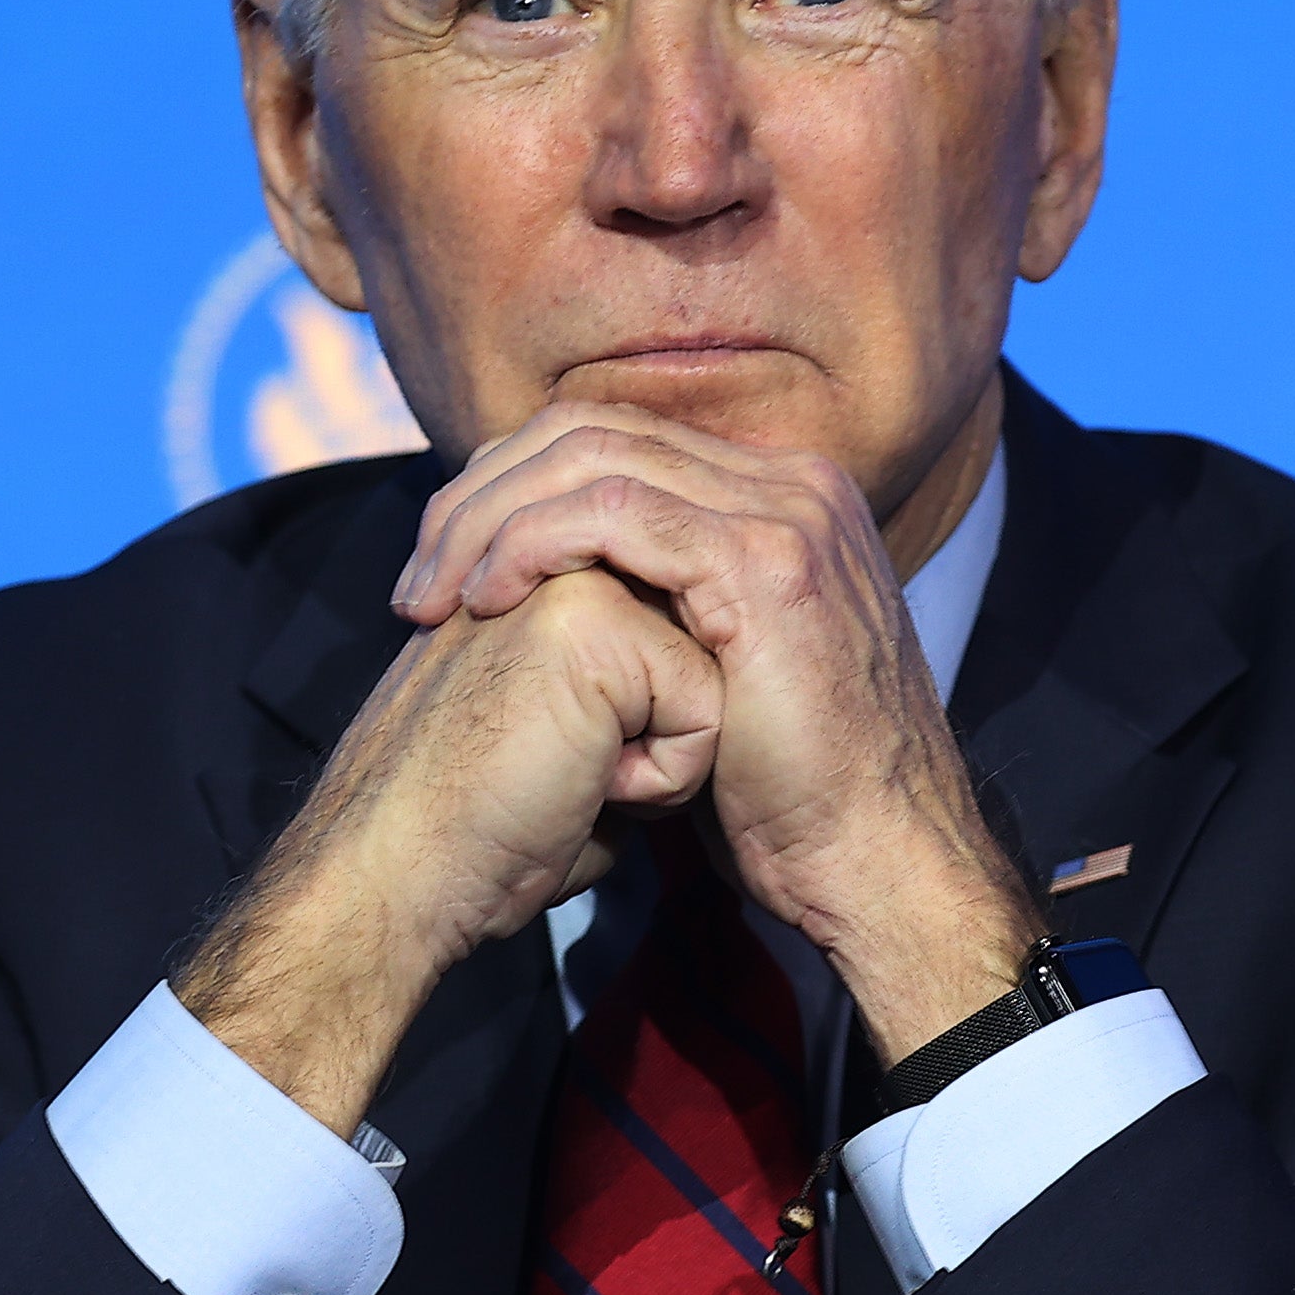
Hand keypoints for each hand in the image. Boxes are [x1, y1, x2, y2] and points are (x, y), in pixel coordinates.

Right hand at [173, 564, 719, 1132]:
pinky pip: (705, 709)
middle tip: (556, 774)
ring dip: (659, 755)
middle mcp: (553, 562)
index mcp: (536, 584)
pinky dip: (662, 777)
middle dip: (655, 736)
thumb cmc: (472, 830)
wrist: (397, 870)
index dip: (640, 730)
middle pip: (698, 651)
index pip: (670, 643)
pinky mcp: (600, 623)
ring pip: (708, 675)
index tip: (547, 765)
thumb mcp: (554, 737)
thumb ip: (621, 695)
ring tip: (568, 776)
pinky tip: (582, 785)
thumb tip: (699, 697)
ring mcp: (571, 579)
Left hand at [398, 400, 1042, 1060]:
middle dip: (483, 493)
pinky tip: (487, 596)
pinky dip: (531, 542)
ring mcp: (786, 513)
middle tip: (417, 578)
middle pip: (593, 429)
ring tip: (434, 592)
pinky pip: (610, 510)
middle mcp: (792, 484)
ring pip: (590, 456)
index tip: (446, 565)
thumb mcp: (715, 682)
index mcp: (783, 499)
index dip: (514, 486)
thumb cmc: (792, 805)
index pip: (617, 437)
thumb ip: (661, 614)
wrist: (877, 865)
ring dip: (489, 518)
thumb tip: (561, 597)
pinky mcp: (762, 559)